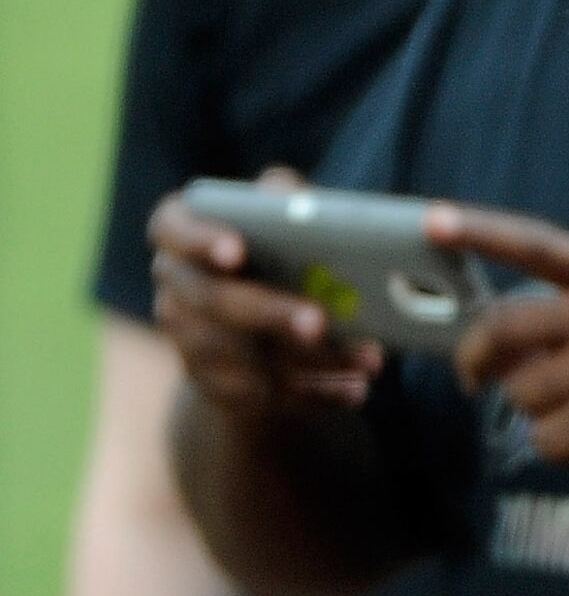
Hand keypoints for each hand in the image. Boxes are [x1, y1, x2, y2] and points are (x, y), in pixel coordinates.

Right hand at [146, 178, 382, 417]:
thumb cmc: (278, 252)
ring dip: (310, 361)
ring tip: (368, 359)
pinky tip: (353, 389)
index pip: (172, 228)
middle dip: (269, 313)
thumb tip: (298, 200)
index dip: (200, 239)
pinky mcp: (214, 385)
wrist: (261, 325)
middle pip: (213, 301)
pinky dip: (314, 394)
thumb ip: (288, 199)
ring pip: (243, 357)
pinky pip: (261, 396)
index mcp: (183, 234)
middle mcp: (176, 286)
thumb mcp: (283, 218)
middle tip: (318, 322)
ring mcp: (188, 340)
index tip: (236, 250)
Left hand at [437, 204, 568, 502]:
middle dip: (476, 357)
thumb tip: (505, 330)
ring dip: (541, 410)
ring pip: (521, 394)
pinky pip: (544, 438)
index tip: (434, 222)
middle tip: (474, 375)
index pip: (541, 247)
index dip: (483, 232)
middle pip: (504, 329)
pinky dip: (565, 446)